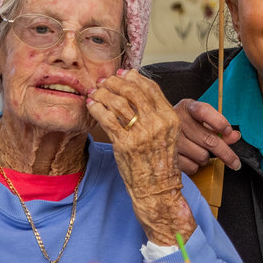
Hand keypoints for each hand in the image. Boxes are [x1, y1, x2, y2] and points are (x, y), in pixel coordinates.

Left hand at [86, 69, 195, 244]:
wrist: (157, 189)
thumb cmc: (159, 162)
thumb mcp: (166, 134)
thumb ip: (155, 113)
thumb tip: (136, 88)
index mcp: (170, 118)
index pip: (151, 88)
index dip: (134, 77)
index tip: (122, 73)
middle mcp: (158, 123)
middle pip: (133, 91)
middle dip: (116, 82)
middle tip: (105, 81)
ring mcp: (142, 134)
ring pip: (118, 103)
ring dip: (103, 93)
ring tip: (95, 92)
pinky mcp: (125, 144)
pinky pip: (107, 118)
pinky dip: (96, 108)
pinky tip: (91, 105)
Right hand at [173, 99, 241, 174]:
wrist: (154, 130)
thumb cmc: (184, 124)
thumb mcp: (201, 119)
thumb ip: (219, 126)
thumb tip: (235, 136)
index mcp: (187, 107)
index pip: (204, 112)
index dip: (220, 122)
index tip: (229, 132)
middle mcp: (177, 121)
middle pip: (209, 140)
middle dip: (226, 153)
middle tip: (236, 163)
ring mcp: (170, 139)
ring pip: (202, 156)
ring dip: (206, 158)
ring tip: (199, 151)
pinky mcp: (167, 156)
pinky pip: (191, 167)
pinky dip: (195, 165)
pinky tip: (189, 157)